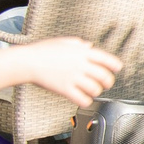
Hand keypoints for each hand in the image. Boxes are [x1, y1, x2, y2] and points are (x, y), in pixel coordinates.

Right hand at [0, 37, 119, 107]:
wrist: (26, 62)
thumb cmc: (42, 51)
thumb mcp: (63, 42)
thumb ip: (79, 44)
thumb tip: (90, 46)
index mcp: (82, 52)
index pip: (107, 59)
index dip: (115, 65)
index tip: (117, 69)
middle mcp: (81, 65)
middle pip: (105, 76)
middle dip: (108, 82)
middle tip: (106, 84)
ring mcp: (73, 77)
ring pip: (95, 89)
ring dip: (96, 92)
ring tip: (92, 92)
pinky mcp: (65, 89)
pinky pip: (82, 99)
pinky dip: (86, 101)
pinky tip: (83, 99)